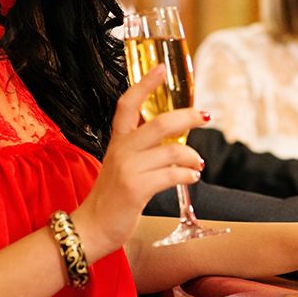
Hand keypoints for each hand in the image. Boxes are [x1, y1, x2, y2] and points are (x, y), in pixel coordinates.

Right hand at [75, 65, 208, 256]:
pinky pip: (171, 175)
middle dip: (188, 116)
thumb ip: (141, 149)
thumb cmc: (111, 197)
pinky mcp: (135, 189)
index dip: (145, 84)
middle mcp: (121, 150)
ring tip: (198, 164)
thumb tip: (175, 139)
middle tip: (206, 116)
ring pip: (171, 151)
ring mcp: (128, 169)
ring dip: (192, 156)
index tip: (161, 68)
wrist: (91, 228)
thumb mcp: (121, 165)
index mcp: (117, 141)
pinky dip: (187, 175)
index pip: (128, 104)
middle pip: (159, 123)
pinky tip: (191, 177)